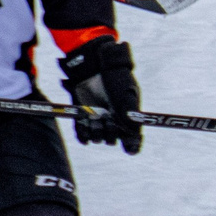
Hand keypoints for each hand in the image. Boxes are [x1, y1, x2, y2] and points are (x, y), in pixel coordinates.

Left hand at [59, 35, 141, 152]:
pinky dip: (83, 136)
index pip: (132, 138)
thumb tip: (133, 135)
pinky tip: (85, 134)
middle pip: (112, 139)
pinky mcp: (83, 116)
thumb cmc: (115, 79)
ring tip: (97, 119)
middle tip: (108, 120)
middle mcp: (113, 120)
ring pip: (97, 138)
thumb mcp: (126, 96)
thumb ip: (130, 116)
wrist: (95, 66)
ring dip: (97, 132)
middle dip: (111, 133)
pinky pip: (82, 134)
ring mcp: (98, 118)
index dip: (132, 145)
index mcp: (127, 116)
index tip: (130, 149)